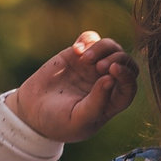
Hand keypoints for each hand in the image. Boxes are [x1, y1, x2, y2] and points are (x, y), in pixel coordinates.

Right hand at [10, 32, 138, 143]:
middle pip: (126, 62)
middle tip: (98, 66)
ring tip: (84, 58)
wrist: (31, 111)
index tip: (113, 70)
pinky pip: (91, 38)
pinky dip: (87, 39)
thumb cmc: (57, 122)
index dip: (127, 76)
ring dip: (101, 47)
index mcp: (111, 102)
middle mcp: (106, 82)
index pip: (130, 86)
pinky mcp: (78, 55)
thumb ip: (96, 103)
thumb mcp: (78, 119)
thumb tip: (111, 80)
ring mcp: (92, 67)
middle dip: (117, 59)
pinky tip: (76, 50)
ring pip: (111, 47)